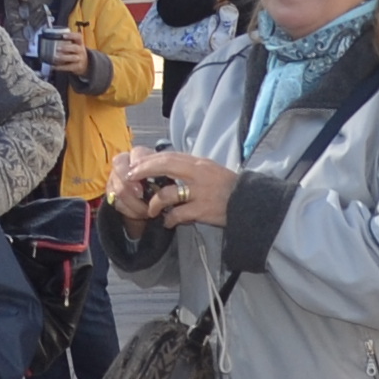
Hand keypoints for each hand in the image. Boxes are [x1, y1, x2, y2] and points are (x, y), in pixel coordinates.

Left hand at [114, 149, 237, 227]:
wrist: (248, 202)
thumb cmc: (226, 187)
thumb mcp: (209, 170)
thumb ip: (188, 168)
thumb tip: (165, 167)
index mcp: (198, 163)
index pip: (168, 156)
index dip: (149, 160)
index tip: (134, 165)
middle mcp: (197, 174)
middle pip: (164, 166)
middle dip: (143, 171)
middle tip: (131, 179)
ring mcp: (199, 192)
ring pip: (167, 194)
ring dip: (154, 204)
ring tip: (151, 211)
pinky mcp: (202, 210)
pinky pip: (178, 214)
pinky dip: (169, 220)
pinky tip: (168, 223)